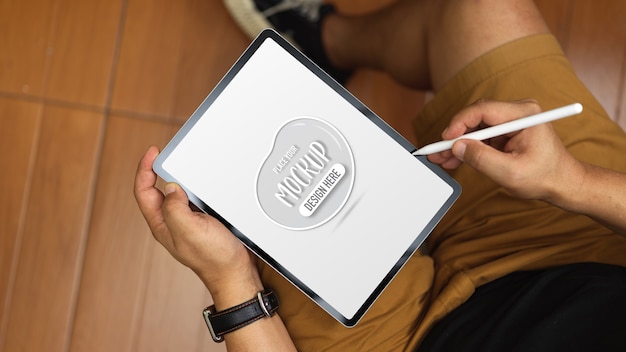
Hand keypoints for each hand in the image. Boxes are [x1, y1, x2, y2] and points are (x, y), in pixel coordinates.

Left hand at [133, 146, 261, 300]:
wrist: (235, 271)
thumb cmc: (213, 258)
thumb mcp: (189, 230)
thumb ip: (174, 208)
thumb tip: (170, 188)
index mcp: (162, 224)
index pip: (144, 192)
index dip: (144, 170)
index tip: (153, 152)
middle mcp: (171, 222)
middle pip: (158, 190)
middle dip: (160, 170)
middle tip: (169, 153)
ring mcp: (187, 221)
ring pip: (177, 193)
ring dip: (180, 178)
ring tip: (185, 164)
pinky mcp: (203, 220)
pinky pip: (194, 198)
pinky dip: (197, 187)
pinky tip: (204, 183)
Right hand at [427, 99, 584, 200]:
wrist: (563, 184)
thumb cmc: (545, 177)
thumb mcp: (510, 172)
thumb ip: (481, 158)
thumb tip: (457, 146)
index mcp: (524, 114)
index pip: (482, 110)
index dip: (459, 123)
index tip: (446, 140)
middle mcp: (517, 112)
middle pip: (475, 117)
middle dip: (455, 136)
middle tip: (437, 152)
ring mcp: (511, 121)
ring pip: (475, 127)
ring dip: (458, 143)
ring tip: (441, 159)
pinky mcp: (506, 131)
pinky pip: (481, 136)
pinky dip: (468, 147)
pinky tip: (454, 159)